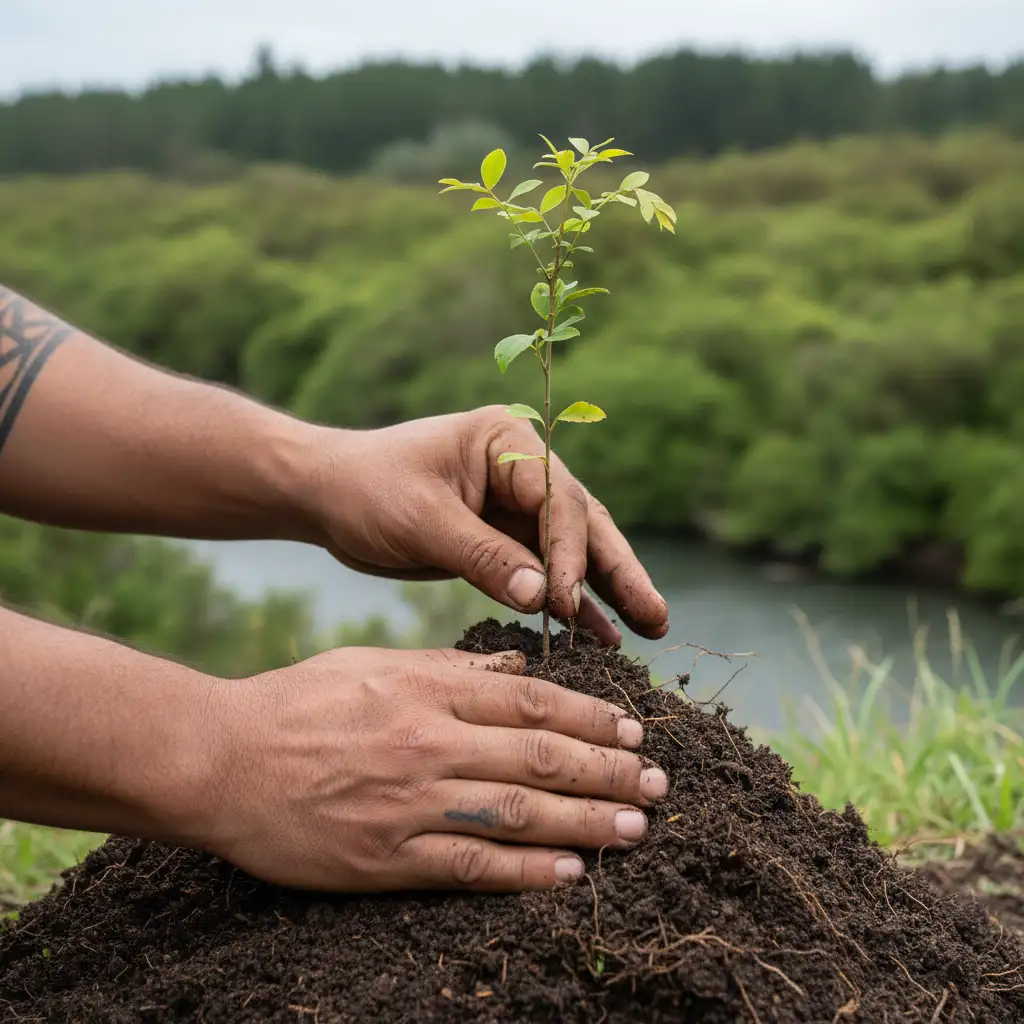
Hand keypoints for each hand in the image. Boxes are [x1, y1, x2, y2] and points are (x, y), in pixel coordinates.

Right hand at [201, 647, 667, 891]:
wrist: (222, 759)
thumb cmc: (299, 701)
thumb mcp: (375, 662)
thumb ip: (453, 666)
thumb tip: (520, 666)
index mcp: (429, 691)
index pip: (534, 701)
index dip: (593, 715)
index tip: (634, 728)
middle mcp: (430, 744)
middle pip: (541, 756)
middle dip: (609, 769)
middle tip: (658, 781)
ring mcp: (411, 804)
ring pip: (520, 813)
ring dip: (588, 821)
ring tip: (638, 826)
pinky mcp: (388, 858)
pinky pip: (473, 867)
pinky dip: (529, 872)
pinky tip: (574, 873)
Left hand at [305, 406, 669, 644]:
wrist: (328, 495)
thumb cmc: (367, 490)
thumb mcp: (421, 519)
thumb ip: (482, 556)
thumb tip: (544, 598)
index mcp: (506, 443)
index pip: (557, 500)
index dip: (569, 553)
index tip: (567, 603)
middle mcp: (522, 470)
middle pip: (584, 522)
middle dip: (619, 569)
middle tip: (657, 616)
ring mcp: (516, 507)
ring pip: (575, 551)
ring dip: (607, 590)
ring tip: (649, 630)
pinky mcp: (504, 541)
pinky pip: (546, 574)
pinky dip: (571, 603)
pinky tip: (600, 634)